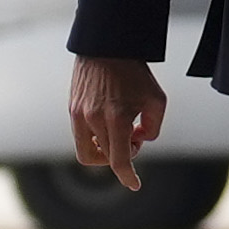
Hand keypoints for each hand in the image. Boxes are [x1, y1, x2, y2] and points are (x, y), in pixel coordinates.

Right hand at [67, 56, 165, 187]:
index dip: (128, 177)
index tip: (135, 185)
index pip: (119, 160)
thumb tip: (138, 140)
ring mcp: (79, 114)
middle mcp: (93, 119)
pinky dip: (94, 138)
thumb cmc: (135, 72)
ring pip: (87, 153)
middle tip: (135, 136)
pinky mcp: (72, 108)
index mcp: (116, 118)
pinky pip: (80, 136)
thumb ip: (153, 128)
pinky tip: (107, 124)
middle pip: (106, 157)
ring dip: (103, 152)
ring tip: (118, 134)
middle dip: (123, 155)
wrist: (107, 44)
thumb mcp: (156, 99)